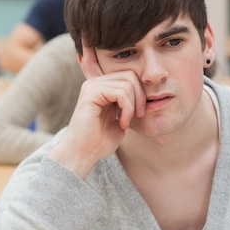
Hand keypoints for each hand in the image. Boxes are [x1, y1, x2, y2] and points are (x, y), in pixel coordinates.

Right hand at [48, 44, 145, 177]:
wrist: (84, 154)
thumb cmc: (101, 141)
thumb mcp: (121, 119)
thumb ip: (129, 104)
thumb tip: (146, 91)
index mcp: (103, 87)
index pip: (130, 75)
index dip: (141, 93)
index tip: (139, 114)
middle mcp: (96, 82)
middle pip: (130, 75)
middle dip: (140, 97)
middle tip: (138, 116)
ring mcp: (92, 85)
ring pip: (127, 84)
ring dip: (133, 106)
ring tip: (126, 123)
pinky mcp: (91, 93)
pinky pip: (120, 93)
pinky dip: (127, 109)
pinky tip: (122, 123)